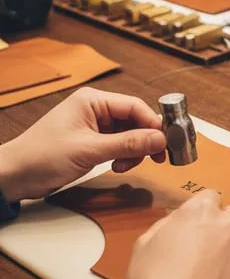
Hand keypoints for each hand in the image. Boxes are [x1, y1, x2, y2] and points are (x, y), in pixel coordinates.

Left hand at [0, 88, 165, 203]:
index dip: (153, 124)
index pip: (135, 106)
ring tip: (125, 165)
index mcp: (93, 100)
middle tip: (157, 157)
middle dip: (145, 140)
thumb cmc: (40, 157)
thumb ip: (127, 144)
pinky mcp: (93, 141)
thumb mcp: (89, 151)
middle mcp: (96, 109)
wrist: (13, 177)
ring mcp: (95, 126)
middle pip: (136, 120)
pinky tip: (117, 166)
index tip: (166, 141)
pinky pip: (120, 144)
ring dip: (134, 151)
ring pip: (130, 134)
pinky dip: (124, 156)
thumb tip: (159, 139)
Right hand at [123, 190, 229, 278]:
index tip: (200, 225)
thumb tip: (179, 222)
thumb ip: (168, 225)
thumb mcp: (145, 243)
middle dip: (227, 225)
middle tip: (213, 245)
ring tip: (226, 264)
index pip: (211, 197)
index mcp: (200, 212)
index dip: (204, 212)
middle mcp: (229, 225)